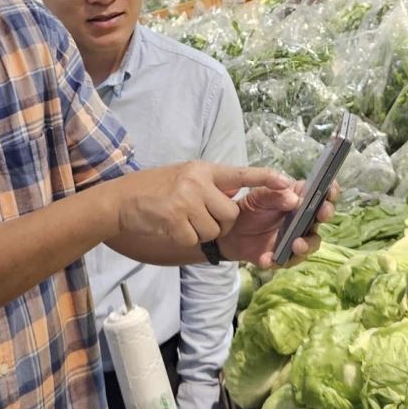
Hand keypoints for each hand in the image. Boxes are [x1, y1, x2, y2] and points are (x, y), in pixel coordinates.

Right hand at [113, 163, 289, 247]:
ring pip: (214, 229)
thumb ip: (210, 185)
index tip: (288, 183)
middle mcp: (197, 181)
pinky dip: (183, 238)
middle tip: (199, 218)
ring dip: (200, 232)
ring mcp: (185, 199)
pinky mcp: (174, 218)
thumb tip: (234, 197)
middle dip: (219, 223)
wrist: (120, 200)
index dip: (265, 179)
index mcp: (203, 170)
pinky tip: (170, 227)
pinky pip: (194, 239)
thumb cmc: (154, 190)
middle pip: (230, 214)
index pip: (241, 174)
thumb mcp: (185, 177)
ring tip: (180, 220)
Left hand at [217, 180, 335, 268]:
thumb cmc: (249, 209)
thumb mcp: (257, 197)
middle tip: (321, 214)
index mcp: (299, 199)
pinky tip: (267, 258)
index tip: (331, 192)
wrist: (231, 233)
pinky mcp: (284, 256)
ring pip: (311, 243)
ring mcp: (296, 239)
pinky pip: (287, 260)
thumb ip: (274, 195)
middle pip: (322, 217)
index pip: (321, 193)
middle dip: (325, 214)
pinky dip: (278, 260)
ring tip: (296, 245)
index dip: (330, 191)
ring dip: (306, 244)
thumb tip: (294, 200)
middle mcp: (303, 219)